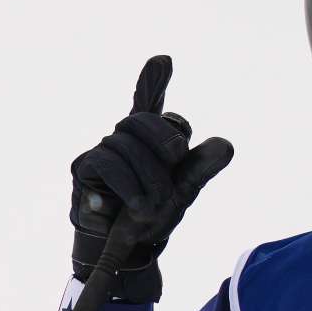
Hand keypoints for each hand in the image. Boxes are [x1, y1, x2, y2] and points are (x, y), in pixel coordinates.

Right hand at [69, 55, 233, 301]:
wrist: (126, 249)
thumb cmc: (154, 213)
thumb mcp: (184, 189)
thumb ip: (202, 165)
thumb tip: (227, 145)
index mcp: (151, 138)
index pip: (151, 103)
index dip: (153, 81)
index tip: (164, 60)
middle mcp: (124, 138)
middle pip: (143, 119)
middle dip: (165, 138)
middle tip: (178, 159)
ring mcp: (102, 150)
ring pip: (127, 145)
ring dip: (149, 177)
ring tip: (154, 205)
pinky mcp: (84, 168)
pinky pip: (109, 164)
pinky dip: (129, 187)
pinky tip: (137, 205)